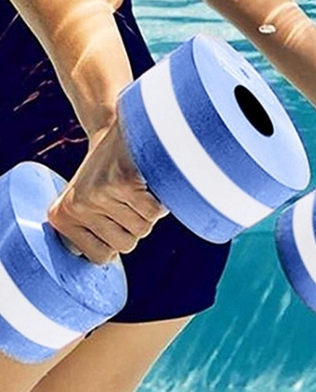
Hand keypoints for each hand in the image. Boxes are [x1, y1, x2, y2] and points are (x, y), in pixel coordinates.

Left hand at [48, 122, 167, 263]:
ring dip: (149, 211)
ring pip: (143, 228)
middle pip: (126, 245)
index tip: (115, 217)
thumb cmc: (110, 170)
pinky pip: (155, 212)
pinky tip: (146, 181)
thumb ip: (91, 232)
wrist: (122, 127)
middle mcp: (76, 207)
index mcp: (62, 216)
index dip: (117, 239)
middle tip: (127, 198)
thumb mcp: (88, 200)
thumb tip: (105, 259)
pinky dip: (160, 199)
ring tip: (136, 187)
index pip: (101, 257)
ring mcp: (99, 194)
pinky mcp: (124, 182)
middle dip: (135, 224)